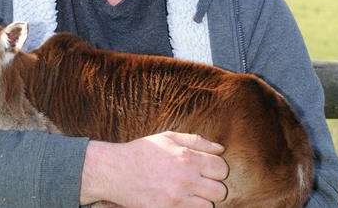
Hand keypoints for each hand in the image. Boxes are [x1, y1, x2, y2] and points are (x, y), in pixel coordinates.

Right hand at [80, 131, 228, 207]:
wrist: (116, 170)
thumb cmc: (142, 151)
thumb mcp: (168, 137)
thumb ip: (197, 141)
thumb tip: (220, 149)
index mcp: (187, 157)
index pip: (222, 168)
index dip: (217, 168)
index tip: (208, 169)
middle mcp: (186, 179)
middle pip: (220, 191)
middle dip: (213, 186)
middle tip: (200, 182)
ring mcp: (177, 198)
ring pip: (208, 206)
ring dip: (202, 199)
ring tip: (189, 191)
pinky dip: (189, 207)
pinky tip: (180, 199)